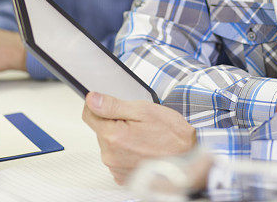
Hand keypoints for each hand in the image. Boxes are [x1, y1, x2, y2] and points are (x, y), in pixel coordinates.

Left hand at [82, 92, 196, 184]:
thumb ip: (113, 105)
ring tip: (143, 135)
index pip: (88, 115)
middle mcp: (110, 156)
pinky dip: (126, 151)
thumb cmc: (170, 134)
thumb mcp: (143, 110)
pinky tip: (142, 147)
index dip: (98, 105)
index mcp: (113, 136)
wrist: (188, 158)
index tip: (111, 103)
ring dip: (121, 137)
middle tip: (137, 121)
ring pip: (109, 143)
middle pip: (100, 129)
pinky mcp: (123, 177)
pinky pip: (117, 157)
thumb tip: (91, 99)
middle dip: (115, 121)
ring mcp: (116, 169)